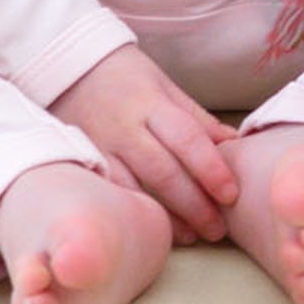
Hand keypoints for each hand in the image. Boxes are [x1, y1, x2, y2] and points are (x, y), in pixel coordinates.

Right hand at [50, 42, 243, 242]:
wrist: (69, 68)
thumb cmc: (126, 77)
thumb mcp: (164, 86)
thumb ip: (197, 119)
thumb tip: (234, 144)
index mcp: (150, 102)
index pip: (186, 138)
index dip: (210, 168)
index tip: (231, 194)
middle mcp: (125, 127)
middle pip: (163, 171)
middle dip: (194, 204)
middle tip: (218, 229)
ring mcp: (102, 148)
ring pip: (136, 189)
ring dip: (168, 217)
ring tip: (194, 235)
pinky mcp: (85, 164)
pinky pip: (113, 193)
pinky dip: (135, 212)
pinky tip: (155, 228)